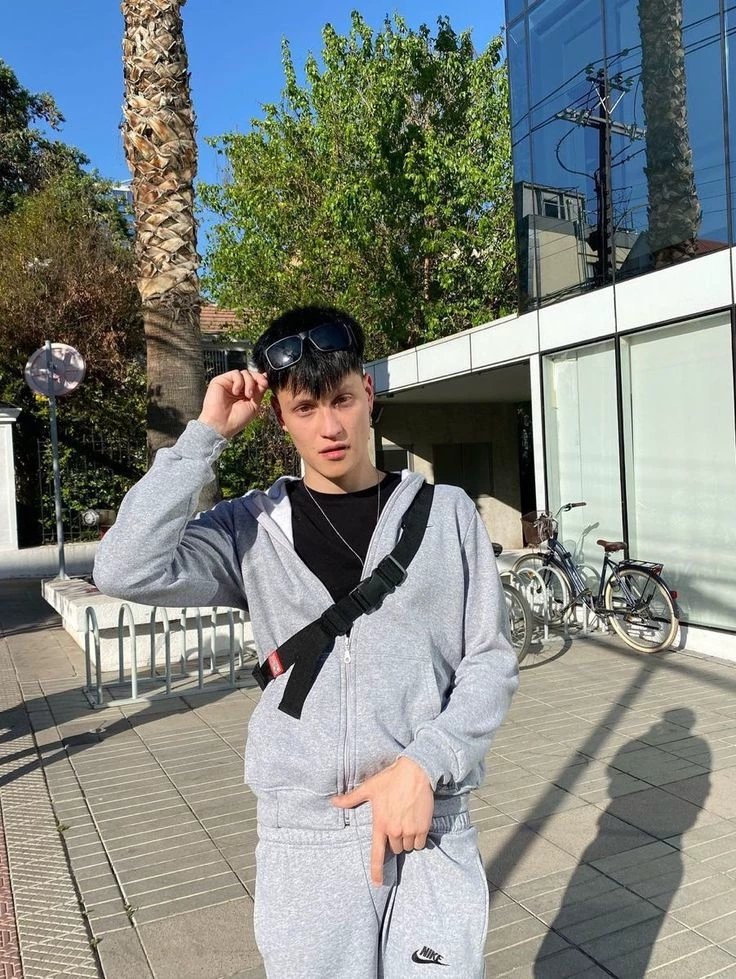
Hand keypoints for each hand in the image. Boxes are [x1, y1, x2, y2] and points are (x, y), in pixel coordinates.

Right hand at [198, 370, 268, 439]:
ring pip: (245, 373)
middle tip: (260, 387)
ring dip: (250, 382)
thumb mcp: (254, 405)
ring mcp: (230, 384)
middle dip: (258, 379)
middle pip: (251, 375)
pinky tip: (236, 392)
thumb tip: (265, 377)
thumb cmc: (237, 419)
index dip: (262, 379)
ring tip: (248, 395)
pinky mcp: (221, 380)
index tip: (265, 383)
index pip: (256, 381)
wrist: (222, 424)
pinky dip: (239, 382)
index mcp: (246, 394)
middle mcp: (238, 388)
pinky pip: (235, 373)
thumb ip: (260, 391)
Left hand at [331, 757, 432, 885]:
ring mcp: (410, 830)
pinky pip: (420, 843)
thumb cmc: (390, 779)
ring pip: (408, 847)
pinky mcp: (423, 828)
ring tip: (406, 820)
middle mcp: (395, 831)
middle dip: (394, 839)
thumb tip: (333, 802)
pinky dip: (418, 838)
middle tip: (396, 821)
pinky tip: (416, 823)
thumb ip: (351, 799)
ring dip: (407, 839)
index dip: (376, 870)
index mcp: (380, 824)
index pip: (376, 853)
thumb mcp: (369, 788)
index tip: (377, 883)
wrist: (416, 771)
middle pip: (394, 848)